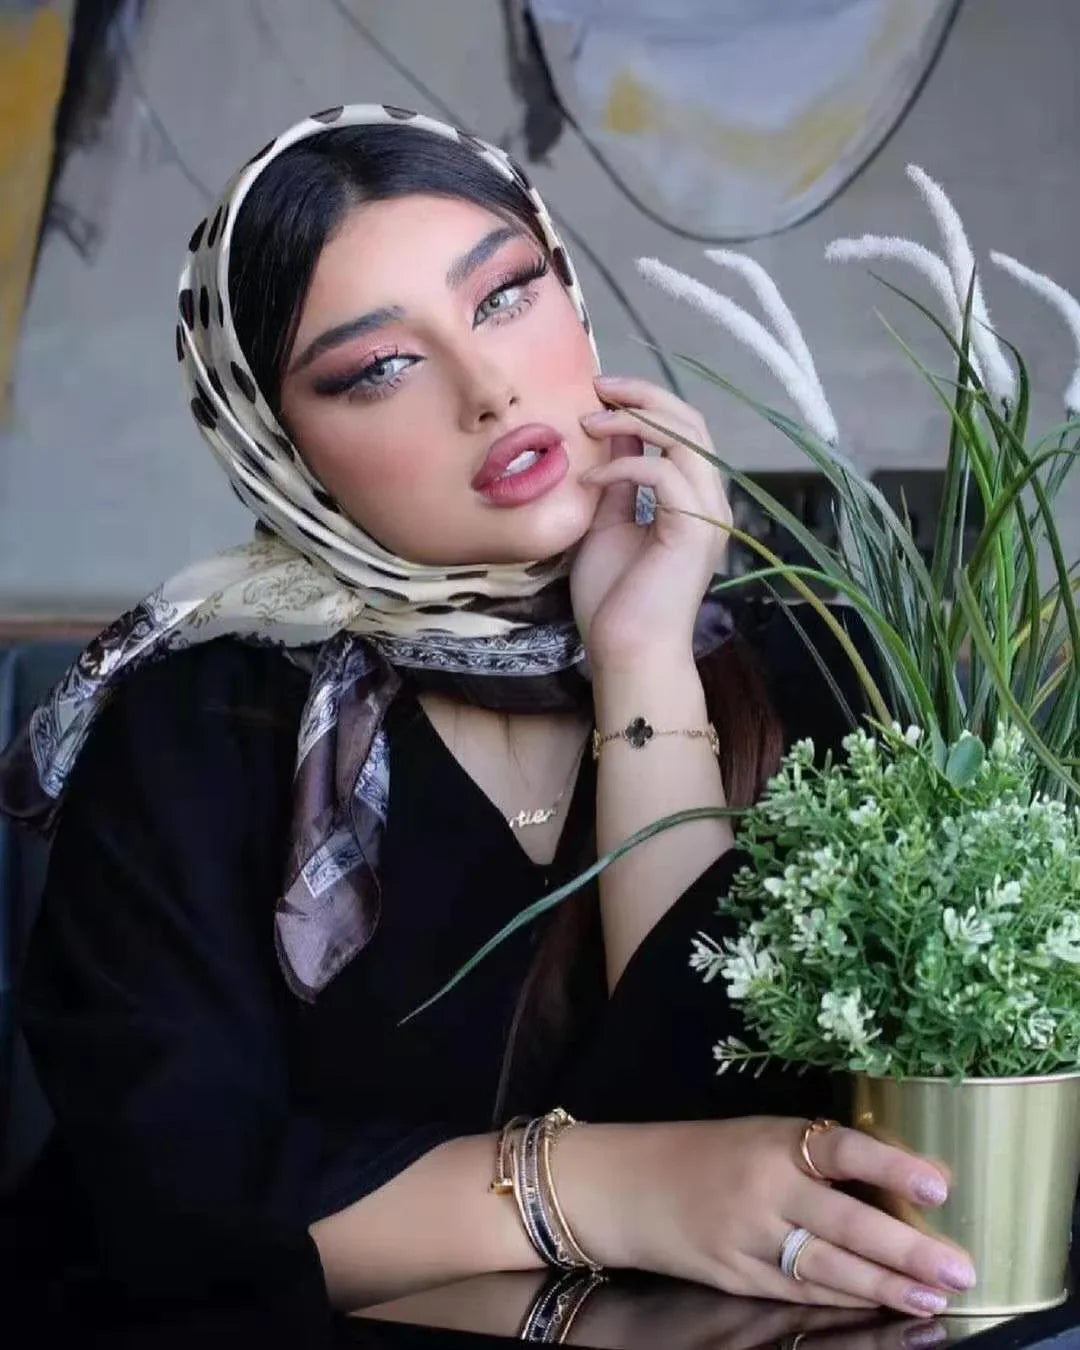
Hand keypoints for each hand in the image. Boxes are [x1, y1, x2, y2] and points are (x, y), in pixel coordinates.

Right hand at [556, 1117, 974, 1319]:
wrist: (622, 1184)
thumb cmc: (699, 1152)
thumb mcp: (754, 1135)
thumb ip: (812, 1157)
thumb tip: (892, 1187)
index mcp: (770, 1140)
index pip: (840, 1149)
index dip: (891, 1167)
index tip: (940, 1185)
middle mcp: (762, 1187)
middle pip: (845, 1224)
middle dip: (907, 1250)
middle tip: (960, 1268)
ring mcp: (747, 1238)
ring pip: (828, 1270)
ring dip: (886, 1287)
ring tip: (933, 1298)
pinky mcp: (734, 1278)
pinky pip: (797, 1295)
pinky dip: (841, 1303)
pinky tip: (878, 1308)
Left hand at [570, 375, 729, 673]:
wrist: (624, 652)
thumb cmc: (613, 601)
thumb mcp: (608, 524)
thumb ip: (618, 480)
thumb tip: (609, 433)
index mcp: (693, 500)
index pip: (683, 430)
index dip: (645, 402)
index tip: (598, 392)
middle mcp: (710, 501)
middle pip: (691, 421)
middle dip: (642, 394)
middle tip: (596, 385)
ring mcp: (708, 515)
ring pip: (685, 437)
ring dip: (633, 419)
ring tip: (587, 421)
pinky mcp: (693, 529)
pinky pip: (663, 472)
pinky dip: (622, 466)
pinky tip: (589, 482)